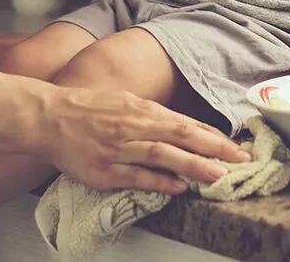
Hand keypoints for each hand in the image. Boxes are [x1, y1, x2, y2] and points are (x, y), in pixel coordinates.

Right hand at [36, 85, 250, 193]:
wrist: (48, 117)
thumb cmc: (87, 109)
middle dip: (214, 148)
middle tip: (241, 160)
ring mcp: (118, 147)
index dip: (214, 136)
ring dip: (192, 164)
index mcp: (141, 109)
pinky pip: (135, 176)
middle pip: (180, 135)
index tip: (238, 147)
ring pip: (162, 154)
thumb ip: (153, 116)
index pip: (186, 123)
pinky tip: (177, 187)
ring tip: (217, 175)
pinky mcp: (103, 169)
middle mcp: (133, 126)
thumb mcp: (124, 102)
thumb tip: (183, 127)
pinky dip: (158, 180)